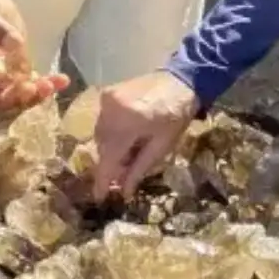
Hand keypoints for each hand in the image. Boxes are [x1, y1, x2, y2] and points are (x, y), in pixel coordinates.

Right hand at [0, 0, 66, 110]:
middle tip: (41, 88)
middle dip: (20, 98)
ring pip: (17, 94)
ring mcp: (0, 74)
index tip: (14, 84)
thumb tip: (14, 43)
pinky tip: (62, 80)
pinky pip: (30, 82)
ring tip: (56, 83)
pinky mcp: (17, 69)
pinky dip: (46, 83)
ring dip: (37, 93)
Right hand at [93, 71, 199, 199]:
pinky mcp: (106, 93)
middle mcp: (111, 110)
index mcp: (128, 123)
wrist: (179, 80)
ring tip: (127, 155)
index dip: (103, 181)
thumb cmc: (176, 116)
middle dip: (109, 164)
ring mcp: (106, 99)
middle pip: (101, 147)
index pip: (108, 158)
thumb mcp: (162, 146)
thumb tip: (124, 192)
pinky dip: (110, 134)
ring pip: (99, 135)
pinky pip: (102, 121)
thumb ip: (139, 169)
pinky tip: (125, 137)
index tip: (100, 198)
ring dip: (110, 149)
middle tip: (121, 178)